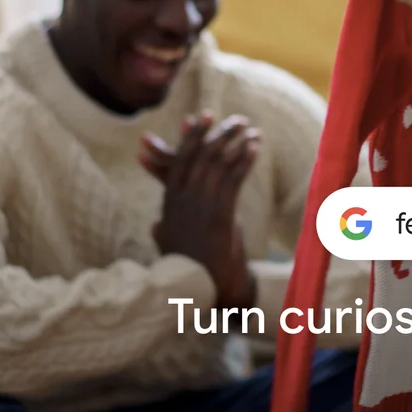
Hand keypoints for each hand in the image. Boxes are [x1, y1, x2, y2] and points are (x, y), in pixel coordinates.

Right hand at [141, 113, 260, 308]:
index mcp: (170, 205)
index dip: (190, 138)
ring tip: (250, 128)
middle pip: (198, 158)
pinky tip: (255, 146)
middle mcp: (181, 202)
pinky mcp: (220, 217)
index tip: (200, 118)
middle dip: (215, 134)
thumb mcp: (170, 249)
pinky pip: (232, 180)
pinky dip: (244, 160)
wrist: (203, 293)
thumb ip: (163, 232)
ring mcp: (199, 209)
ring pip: (217, 165)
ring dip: (235, 143)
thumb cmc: (189, 272)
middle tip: (232, 118)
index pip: (178, 162)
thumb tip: (156, 226)